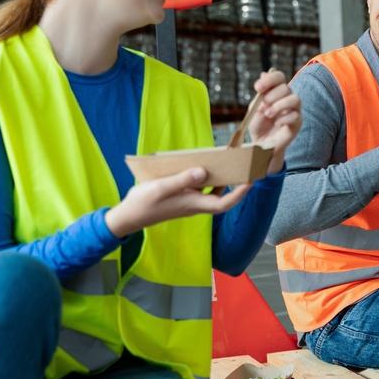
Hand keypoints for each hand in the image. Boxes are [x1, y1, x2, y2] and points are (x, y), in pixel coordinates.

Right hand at [104, 167, 249, 237]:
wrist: (128, 216)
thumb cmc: (144, 203)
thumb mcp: (162, 188)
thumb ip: (183, 179)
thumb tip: (204, 171)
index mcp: (193, 204)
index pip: (224, 203)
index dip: (239, 194)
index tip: (251, 181)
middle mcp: (194, 204)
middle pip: (221, 196)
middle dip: (234, 184)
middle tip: (243, 168)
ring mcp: (188, 202)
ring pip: (210, 192)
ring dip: (220, 179)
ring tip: (226, 162)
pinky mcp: (181, 199)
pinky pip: (198, 188)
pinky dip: (203, 178)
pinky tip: (199, 165)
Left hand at [247, 71, 301, 173]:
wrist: (262, 144)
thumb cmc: (259, 125)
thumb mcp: (254, 108)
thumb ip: (260, 94)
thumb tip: (263, 74)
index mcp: (276, 92)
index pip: (279, 77)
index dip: (269, 79)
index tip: (257, 87)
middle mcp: (288, 98)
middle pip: (286, 87)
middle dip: (272, 96)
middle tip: (262, 107)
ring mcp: (295, 110)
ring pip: (295, 99)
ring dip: (279, 106)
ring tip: (268, 114)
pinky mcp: (297, 123)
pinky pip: (295, 115)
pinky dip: (283, 118)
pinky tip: (276, 123)